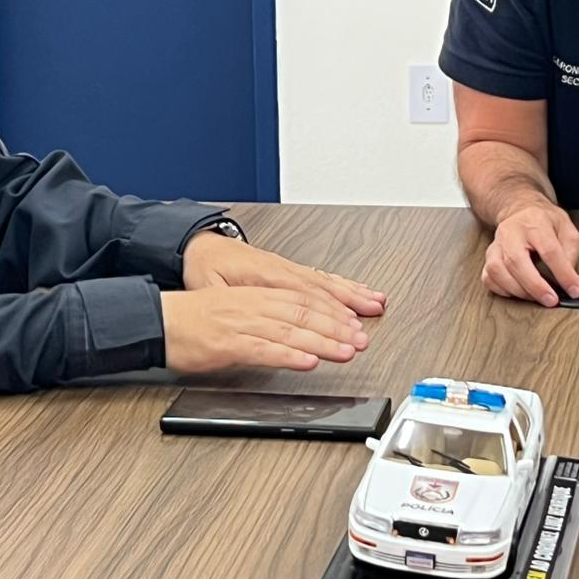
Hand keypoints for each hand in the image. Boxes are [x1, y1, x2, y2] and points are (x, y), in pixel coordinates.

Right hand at [159, 286, 369, 371]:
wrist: (157, 321)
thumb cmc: (191, 320)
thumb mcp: (233, 311)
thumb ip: (262, 320)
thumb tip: (292, 335)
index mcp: (255, 296)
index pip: (302, 300)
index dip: (331, 312)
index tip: (353, 324)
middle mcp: (253, 306)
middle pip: (303, 314)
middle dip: (336, 328)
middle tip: (360, 339)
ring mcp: (241, 323)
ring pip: (291, 331)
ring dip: (323, 342)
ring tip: (346, 351)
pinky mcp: (228, 343)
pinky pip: (264, 349)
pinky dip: (289, 356)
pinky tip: (308, 362)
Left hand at [182, 231, 386, 316]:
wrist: (202, 245)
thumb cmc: (205, 267)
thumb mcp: (207, 286)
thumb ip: (228, 301)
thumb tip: (242, 314)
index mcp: (263, 273)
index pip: (301, 297)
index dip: (325, 316)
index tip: (344, 330)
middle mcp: (281, 269)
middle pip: (321, 292)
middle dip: (347, 312)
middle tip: (365, 333)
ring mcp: (288, 268)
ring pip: (326, 282)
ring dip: (352, 296)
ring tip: (376, 305)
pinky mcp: (290, 270)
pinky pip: (322, 277)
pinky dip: (343, 285)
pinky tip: (358, 292)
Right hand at [482, 202, 578, 306]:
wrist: (520, 210)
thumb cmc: (544, 221)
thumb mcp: (567, 230)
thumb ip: (572, 255)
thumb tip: (576, 282)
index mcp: (535, 223)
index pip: (549, 251)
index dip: (563, 273)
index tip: (574, 290)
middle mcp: (510, 233)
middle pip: (516, 261)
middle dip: (535, 286)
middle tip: (551, 300)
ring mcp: (496, 245)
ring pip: (498, 271)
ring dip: (518, 290)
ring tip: (536, 297)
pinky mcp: (488, 257)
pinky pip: (489, 278)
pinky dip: (502, 290)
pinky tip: (518, 292)